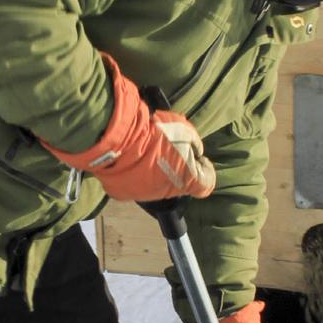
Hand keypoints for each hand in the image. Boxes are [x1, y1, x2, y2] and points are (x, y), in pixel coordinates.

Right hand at [40, 54, 214, 201]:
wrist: (115, 138)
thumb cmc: (153, 132)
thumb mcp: (182, 128)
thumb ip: (193, 141)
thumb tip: (195, 150)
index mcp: (187, 179)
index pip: (206, 184)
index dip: (205, 170)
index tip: (199, 158)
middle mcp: (168, 192)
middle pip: (181, 184)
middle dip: (179, 168)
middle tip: (170, 149)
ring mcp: (145, 194)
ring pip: (158, 185)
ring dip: (158, 171)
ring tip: (149, 152)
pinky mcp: (123, 193)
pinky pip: (136, 184)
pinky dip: (137, 173)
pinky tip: (132, 159)